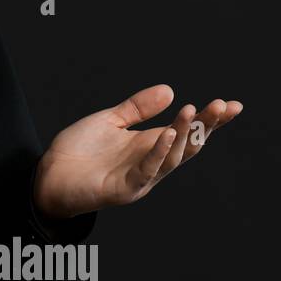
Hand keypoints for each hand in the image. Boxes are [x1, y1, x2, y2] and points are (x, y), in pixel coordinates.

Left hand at [33, 84, 242, 218]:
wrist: (48, 175)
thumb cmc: (79, 151)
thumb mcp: (110, 121)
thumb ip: (138, 108)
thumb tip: (170, 91)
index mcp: (150, 145)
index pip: (188, 131)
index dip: (210, 120)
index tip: (232, 105)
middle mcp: (151, 162)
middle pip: (189, 145)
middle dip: (207, 126)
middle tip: (223, 106)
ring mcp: (140, 178)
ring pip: (173, 158)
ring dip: (185, 135)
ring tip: (193, 112)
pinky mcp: (125, 189)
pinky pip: (148, 170)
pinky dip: (159, 153)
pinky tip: (168, 134)